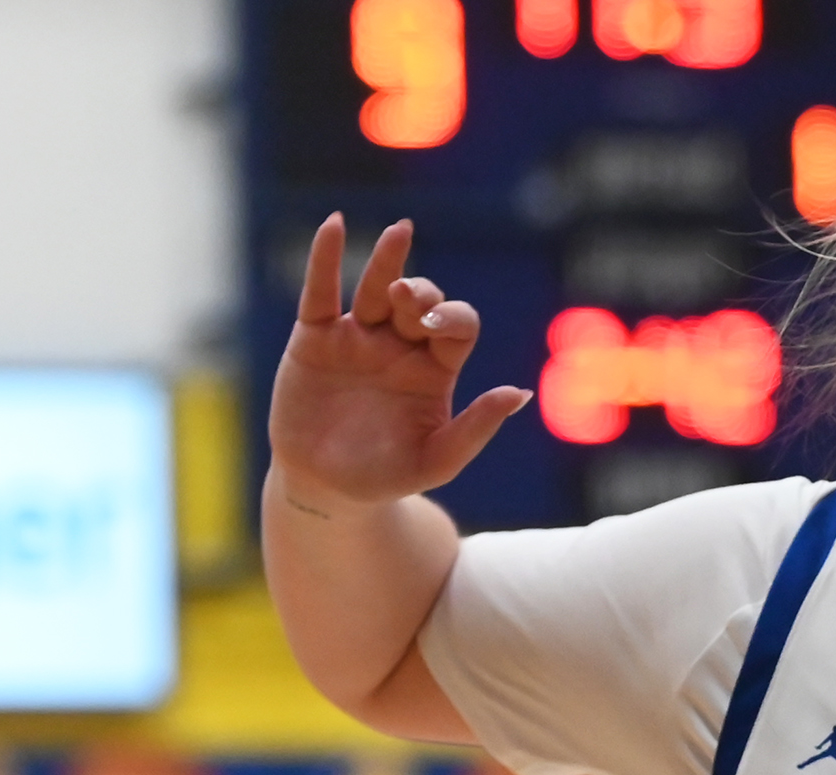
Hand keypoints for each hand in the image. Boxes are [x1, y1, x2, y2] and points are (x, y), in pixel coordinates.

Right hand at [269, 214, 531, 515]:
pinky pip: (320, 291)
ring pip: (375, 287)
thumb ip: (476, 428)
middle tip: (409, 300)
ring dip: (389, 262)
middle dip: (420, 294)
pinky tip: (333, 226)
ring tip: (400, 233)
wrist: (326, 488)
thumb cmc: (386, 476)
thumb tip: (520, 393)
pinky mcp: (315, 337)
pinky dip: (325, 259)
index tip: (435, 328)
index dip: (451, 319)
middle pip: (420, 300)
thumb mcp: (437, 461)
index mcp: (435, 368)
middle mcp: (399, 345)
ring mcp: (357, 337)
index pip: (456, 326)